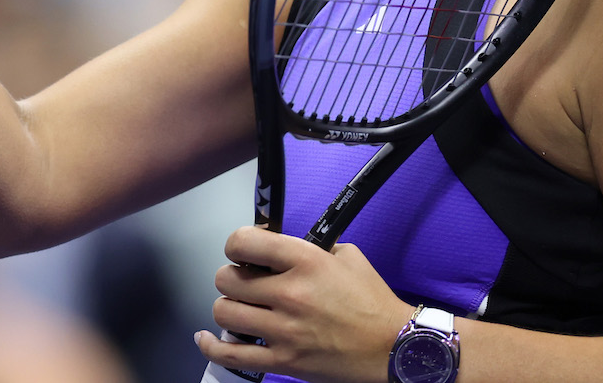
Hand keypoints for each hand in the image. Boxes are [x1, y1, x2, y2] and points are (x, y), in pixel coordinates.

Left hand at [195, 226, 413, 382]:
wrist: (394, 346)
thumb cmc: (371, 299)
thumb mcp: (344, 255)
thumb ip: (308, 247)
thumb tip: (276, 247)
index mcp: (305, 262)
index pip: (243, 242)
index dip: (237, 244)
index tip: (244, 252)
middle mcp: (290, 294)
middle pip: (226, 279)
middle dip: (232, 278)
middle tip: (246, 283)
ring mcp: (284, 331)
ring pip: (224, 313)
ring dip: (229, 308)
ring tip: (242, 308)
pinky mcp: (284, 362)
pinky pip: (231, 356)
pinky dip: (212, 346)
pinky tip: (208, 338)